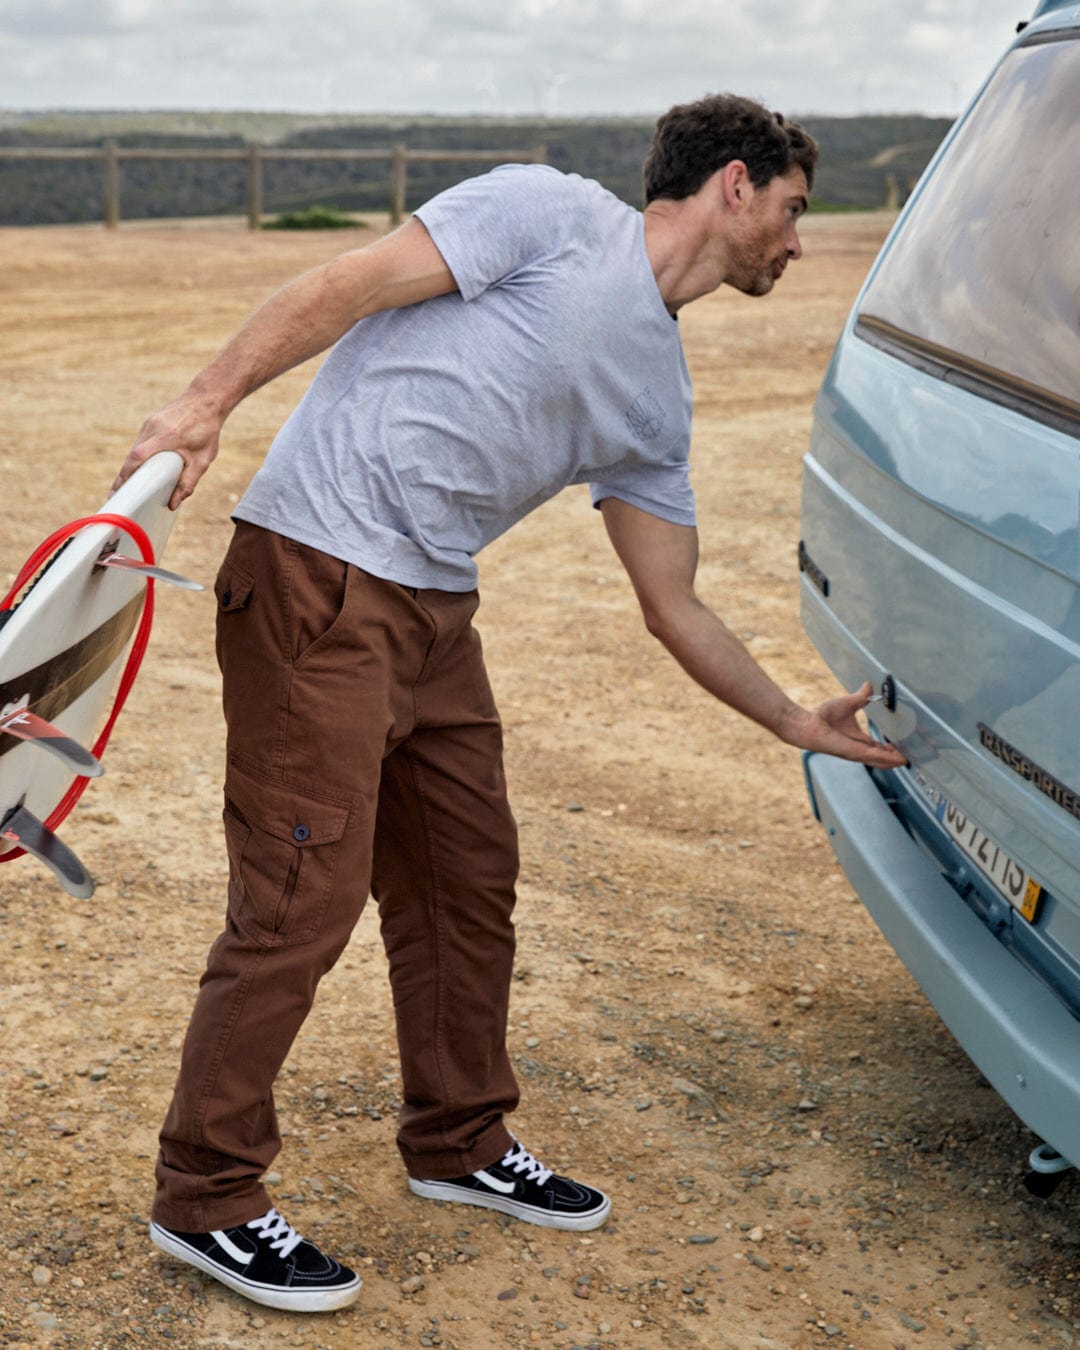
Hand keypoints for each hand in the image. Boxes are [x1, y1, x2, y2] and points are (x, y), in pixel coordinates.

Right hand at [112, 389, 223, 510]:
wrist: (206, 400)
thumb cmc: (207, 430)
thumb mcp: (202, 460)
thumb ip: (188, 483)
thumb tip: (173, 505)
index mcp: (166, 436)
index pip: (138, 458)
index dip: (125, 476)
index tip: (117, 492)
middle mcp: (153, 428)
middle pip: (131, 456)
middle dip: (123, 478)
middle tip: (115, 497)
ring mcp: (149, 424)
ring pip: (134, 450)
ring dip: (129, 469)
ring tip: (124, 489)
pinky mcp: (150, 423)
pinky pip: (140, 443)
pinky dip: (138, 459)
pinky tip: (138, 472)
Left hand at [779, 681, 906, 767]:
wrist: (807, 722)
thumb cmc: (822, 716)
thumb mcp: (848, 704)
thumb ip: (861, 697)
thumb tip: (868, 685)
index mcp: (858, 741)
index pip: (877, 748)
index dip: (890, 750)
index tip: (903, 747)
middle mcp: (858, 749)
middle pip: (881, 758)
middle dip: (895, 758)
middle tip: (910, 757)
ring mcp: (855, 752)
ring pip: (880, 761)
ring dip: (893, 760)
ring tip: (907, 760)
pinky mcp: (852, 752)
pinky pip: (872, 756)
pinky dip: (885, 758)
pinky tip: (897, 758)